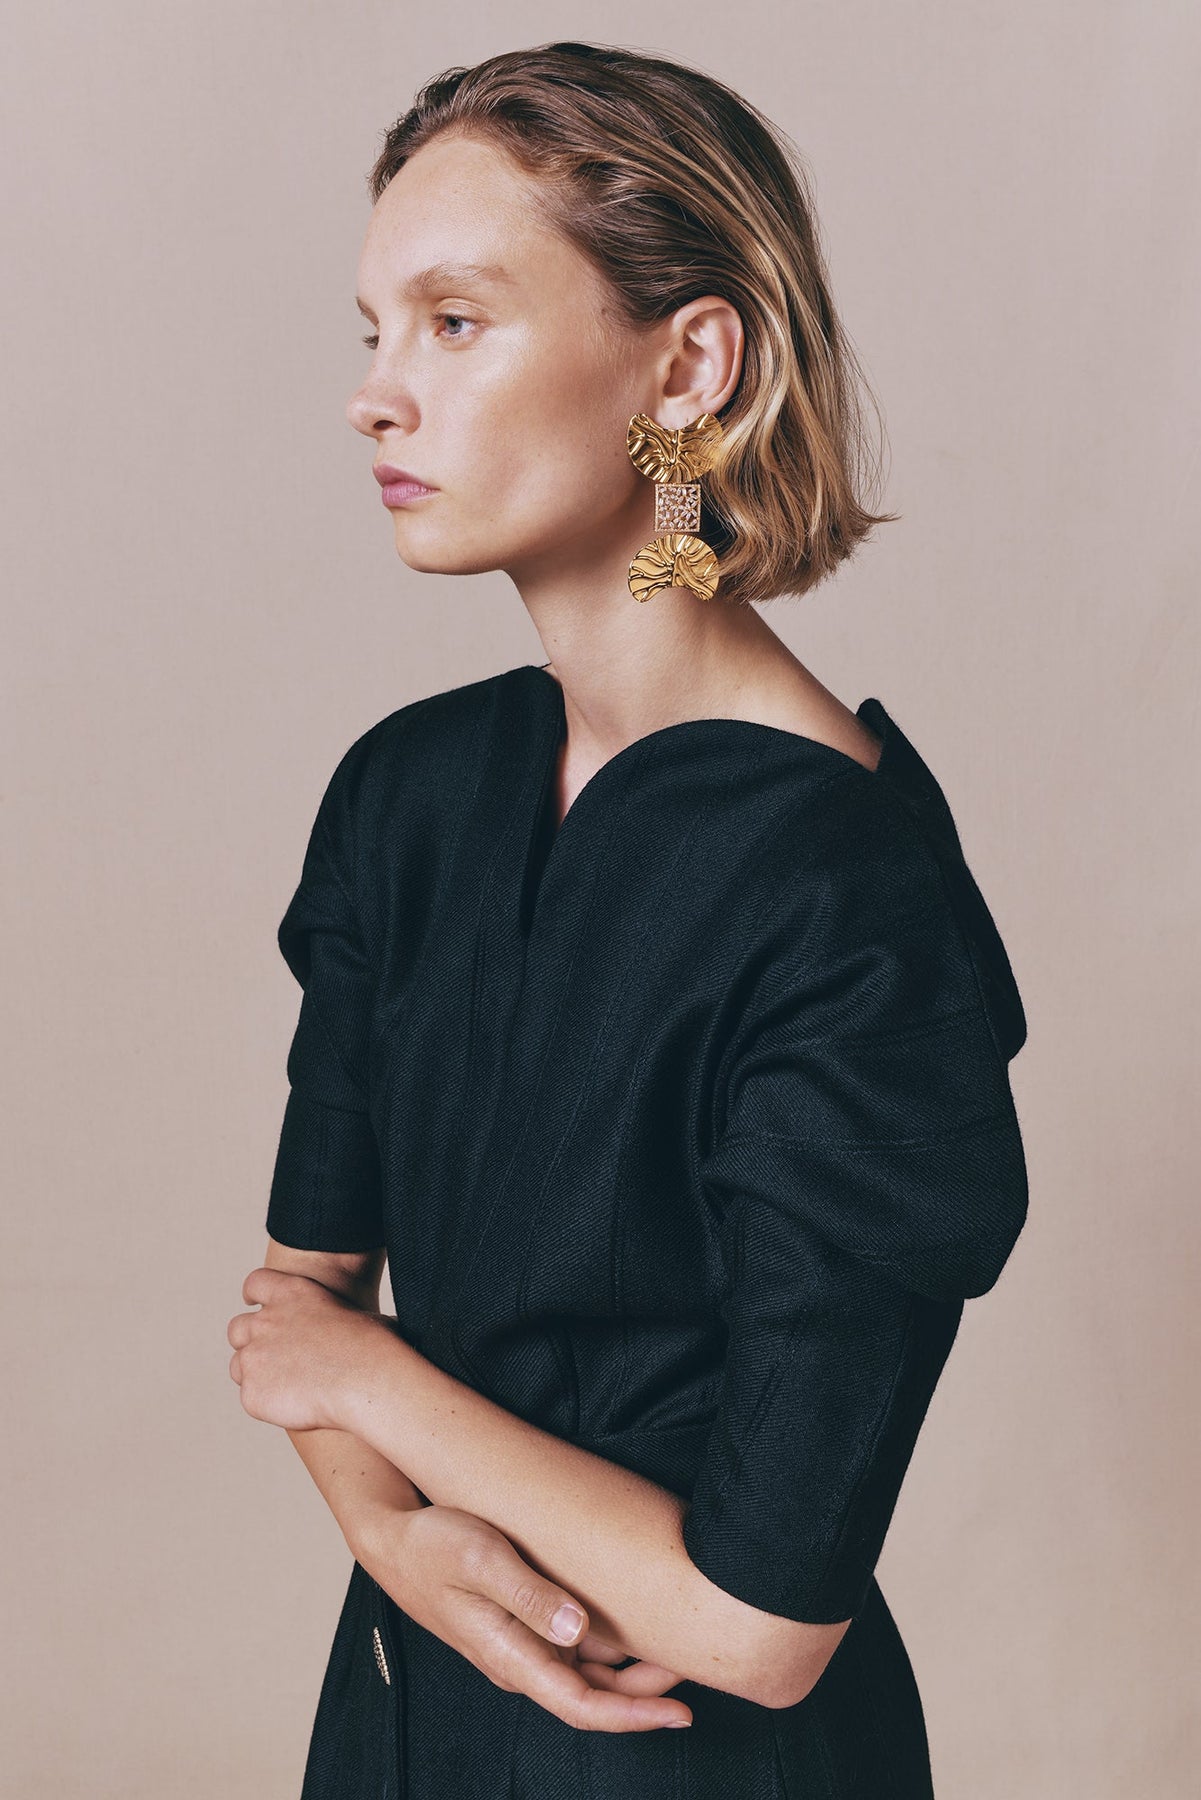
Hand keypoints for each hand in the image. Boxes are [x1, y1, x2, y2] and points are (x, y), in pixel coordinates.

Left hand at [227, 1265, 397, 1432]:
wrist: (366, 1380)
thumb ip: (333, 1318)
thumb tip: (358, 1328)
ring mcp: (254, 1358)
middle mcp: (265, 1321)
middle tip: (271, 1356)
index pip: (256, 1283)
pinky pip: (251, 1397)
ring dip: (256, 1373)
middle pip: (238, 1328)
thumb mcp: (354, 1314)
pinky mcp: (252, 1393)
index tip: (253, 1303)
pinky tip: (294, 1405)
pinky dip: (267, 1402)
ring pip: (239, 1365)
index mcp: (291, 1293)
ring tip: (287, 1386)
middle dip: (250, 1340)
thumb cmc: (374, 1346)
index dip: (253, 1294)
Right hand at [357, 1502, 693, 1731]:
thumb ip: (528, 1594)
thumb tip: (576, 1629)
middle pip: (594, 1695)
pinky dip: (611, 1647)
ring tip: (682, 1644)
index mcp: (511, 1656)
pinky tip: (638, 1624)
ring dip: (634, 1670)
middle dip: (648, 1694)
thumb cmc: (433, 1545)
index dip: (634, 1716)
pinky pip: (575, 1650)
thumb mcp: (481, 1558)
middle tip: (702, 1666)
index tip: (681, 1714)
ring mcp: (521, 1646)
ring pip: (588, 1674)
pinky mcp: (522, 1626)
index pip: (582, 1705)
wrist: (393, 1539)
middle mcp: (520, 1662)